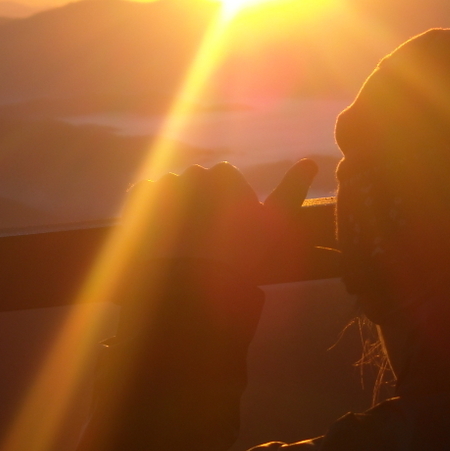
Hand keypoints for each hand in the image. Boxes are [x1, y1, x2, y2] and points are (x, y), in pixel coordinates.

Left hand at [123, 159, 317, 280]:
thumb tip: (311, 161)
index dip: (231, 204)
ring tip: (182, 243)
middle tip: (205, 240)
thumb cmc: (243, 259)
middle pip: (198, 184)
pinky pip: (144, 202)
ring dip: (176, 208)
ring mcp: (161, 190)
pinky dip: (152, 215)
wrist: (191, 289)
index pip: (227, 180)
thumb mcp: (277, 227)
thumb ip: (293, 191)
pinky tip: (162, 238)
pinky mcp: (137, 206)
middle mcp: (190, 175)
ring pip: (172, 192)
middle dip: (202, 203)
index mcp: (222, 177)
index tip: (231, 231)